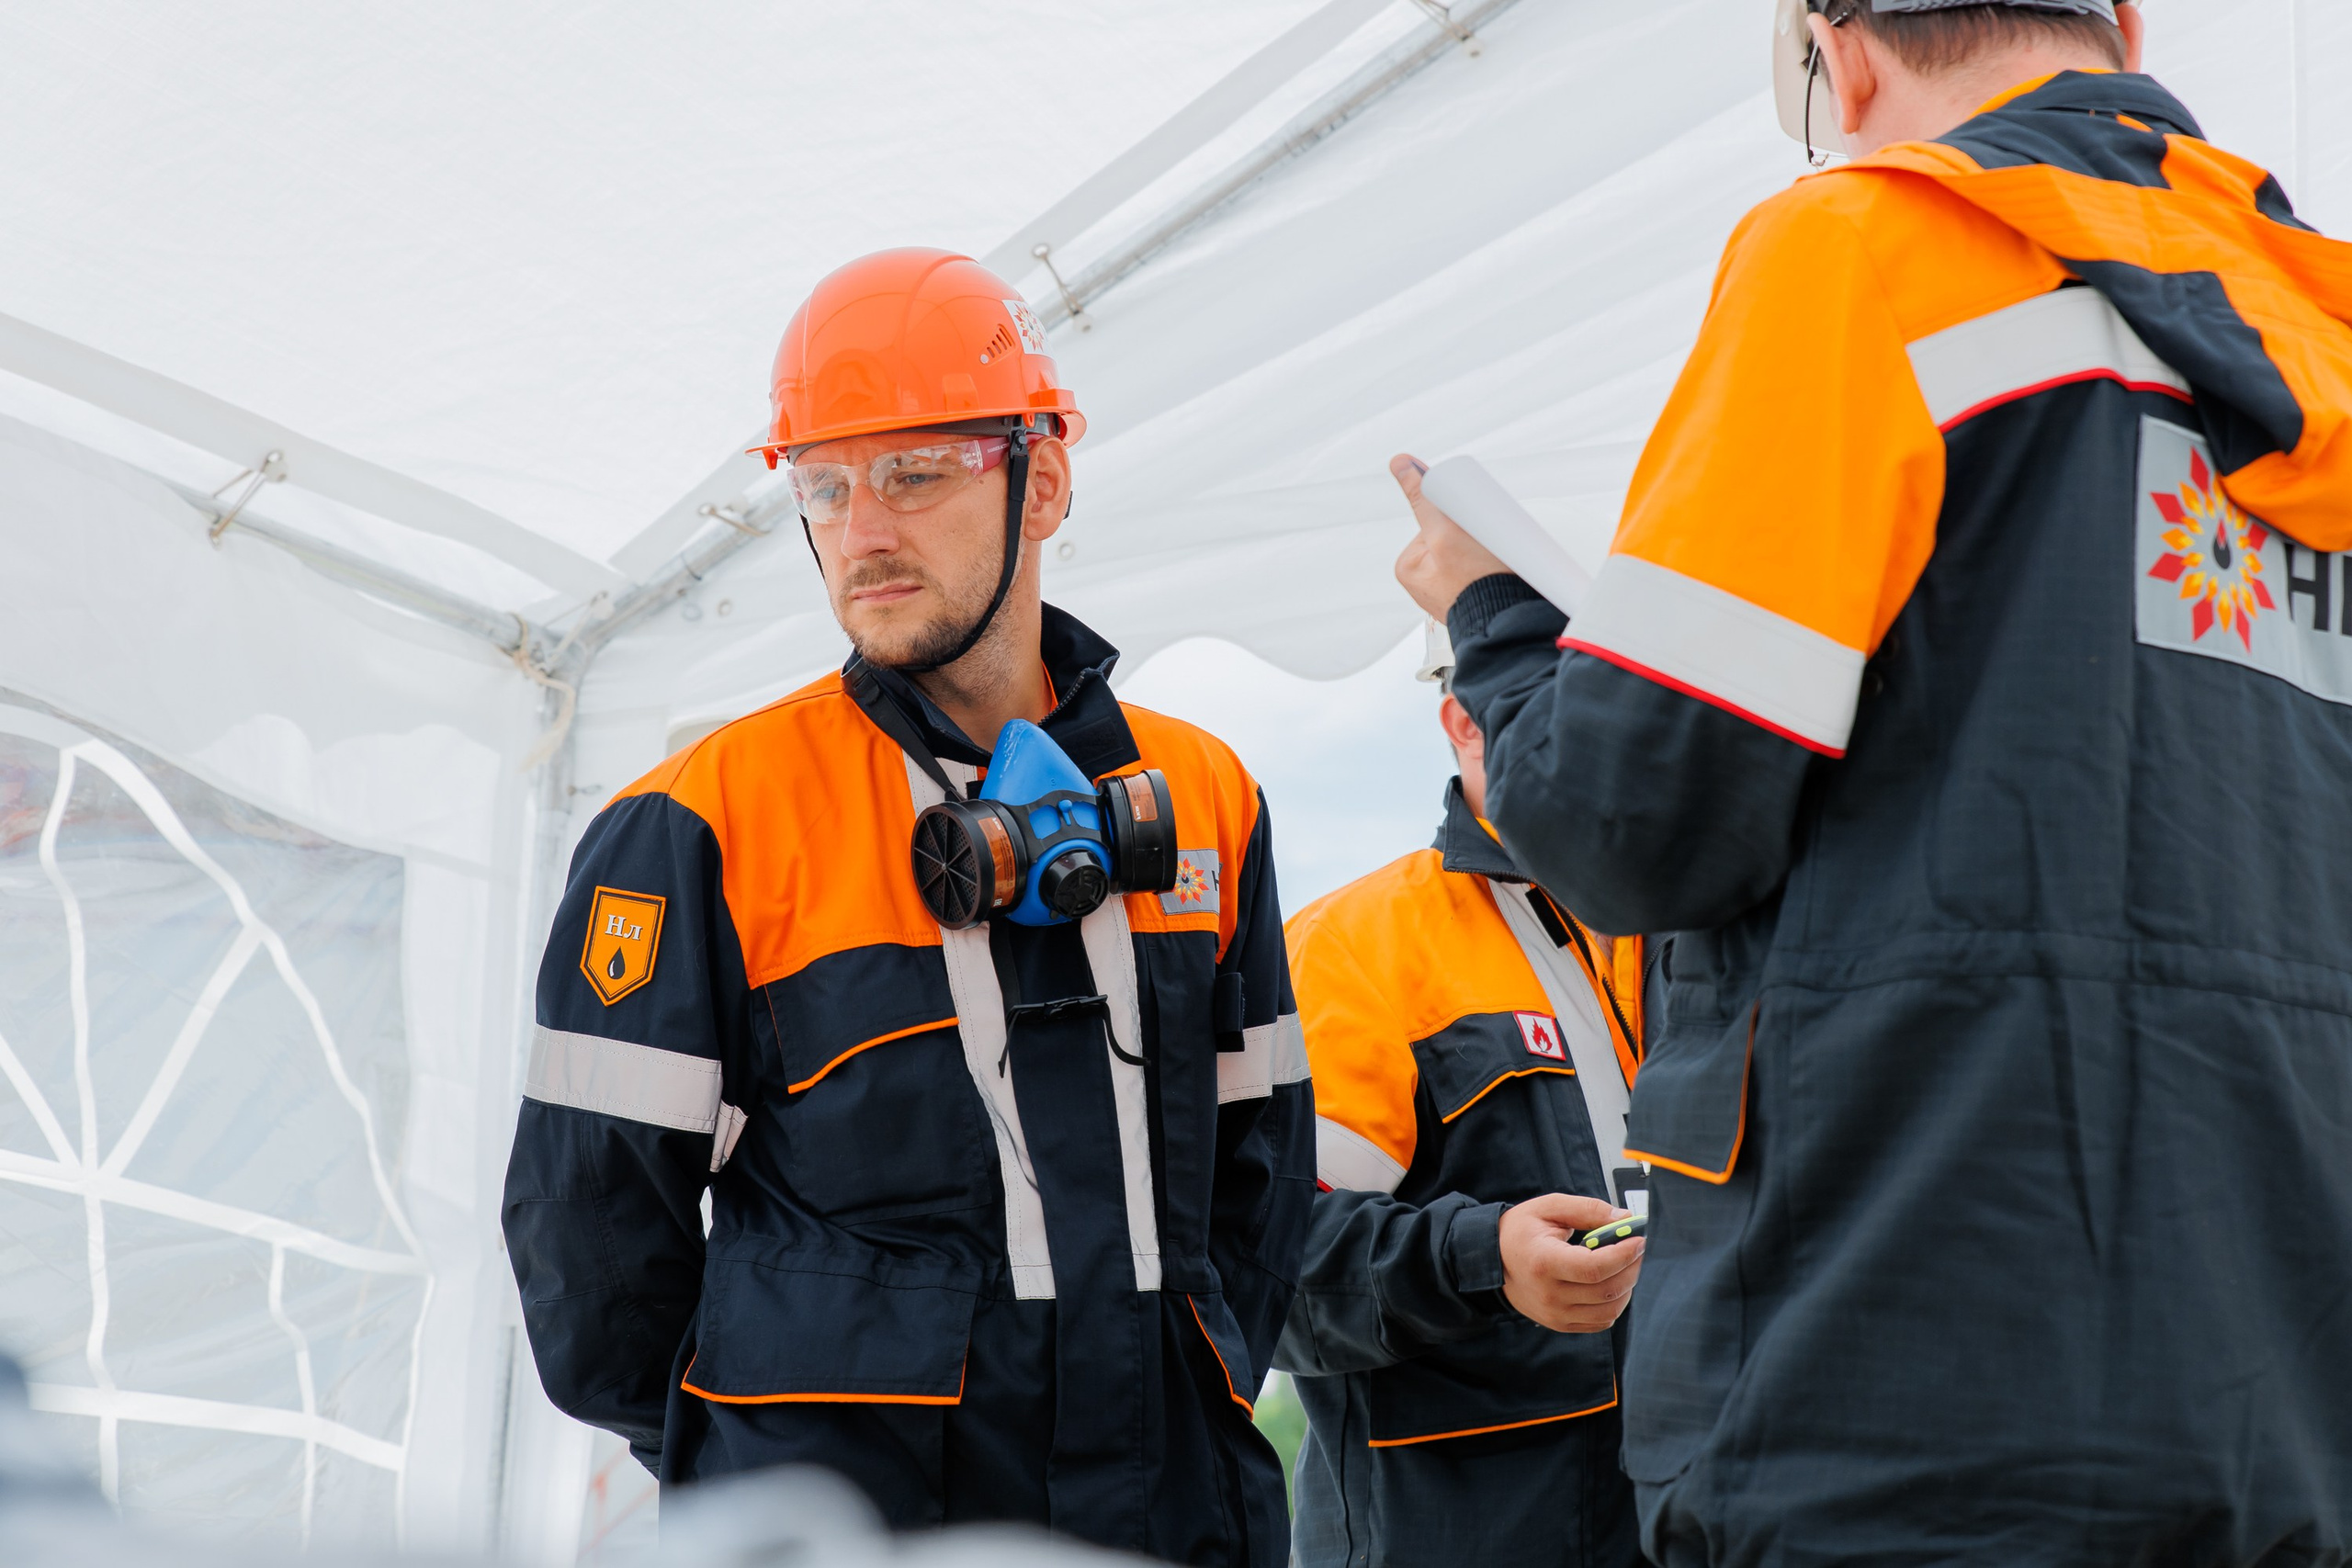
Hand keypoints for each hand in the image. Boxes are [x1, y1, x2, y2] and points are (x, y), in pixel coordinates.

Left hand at [1390, 453, 1510, 620]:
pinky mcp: (1472, 596)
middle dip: (1472, 533)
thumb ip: (1424, 497)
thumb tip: (1399, 463)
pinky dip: (1492, 563)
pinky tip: (1500, 572)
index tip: (1474, 526)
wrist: (1512, 621)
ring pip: (1468, 548)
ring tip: (1496, 563)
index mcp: (1410, 566)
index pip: (1435, 520)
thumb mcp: (1446, 532)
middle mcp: (1424, 581)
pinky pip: (1480, 566)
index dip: (1459, 516)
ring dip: (1486, 547)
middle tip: (1486, 550)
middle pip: (1451, 533)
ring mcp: (1449, 591)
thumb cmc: (1479, 584)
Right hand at [1497, 1193, 1644, 1333]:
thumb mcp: (1549, 1207)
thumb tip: (1623, 1218)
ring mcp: (1555, 1314)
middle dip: (1632, 1268)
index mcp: (1543, 1262)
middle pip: (1607, 1291)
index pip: (1595, 1268)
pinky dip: (1614, 1303)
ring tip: (1625, 1265)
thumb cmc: (1520, 1231)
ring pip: (1609, 1310)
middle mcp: (1549, 1294)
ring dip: (1627, 1287)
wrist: (1493, 1259)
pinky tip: (1611, 1283)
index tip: (1639, 1240)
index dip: (1624, 1254)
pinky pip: (1600, 1322)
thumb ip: (1587, 1209)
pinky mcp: (1561, 1324)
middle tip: (1637, 1249)